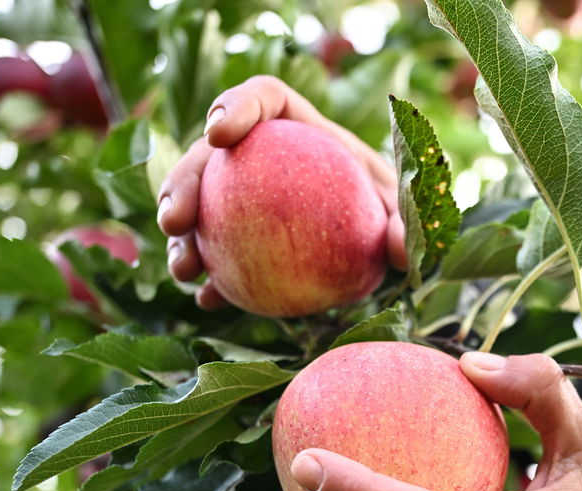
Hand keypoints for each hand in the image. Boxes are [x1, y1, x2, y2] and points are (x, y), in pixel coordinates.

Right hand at [156, 75, 407, 309]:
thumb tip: (401, 248)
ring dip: (183, 236)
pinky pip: (218, 255)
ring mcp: (244, 196)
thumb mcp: (406, 213)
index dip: (235, 106)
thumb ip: (405, 224)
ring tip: (184, 269)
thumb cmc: (393, 208)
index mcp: (301, 127)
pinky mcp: (240, 238)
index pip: (263, 100)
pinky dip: (211, 276)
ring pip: (201, 206)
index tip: (220, 134)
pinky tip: (208, 299)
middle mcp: (263, 155)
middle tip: (176, 221)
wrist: (380, 239)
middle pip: (211, 156)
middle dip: (183, 182)